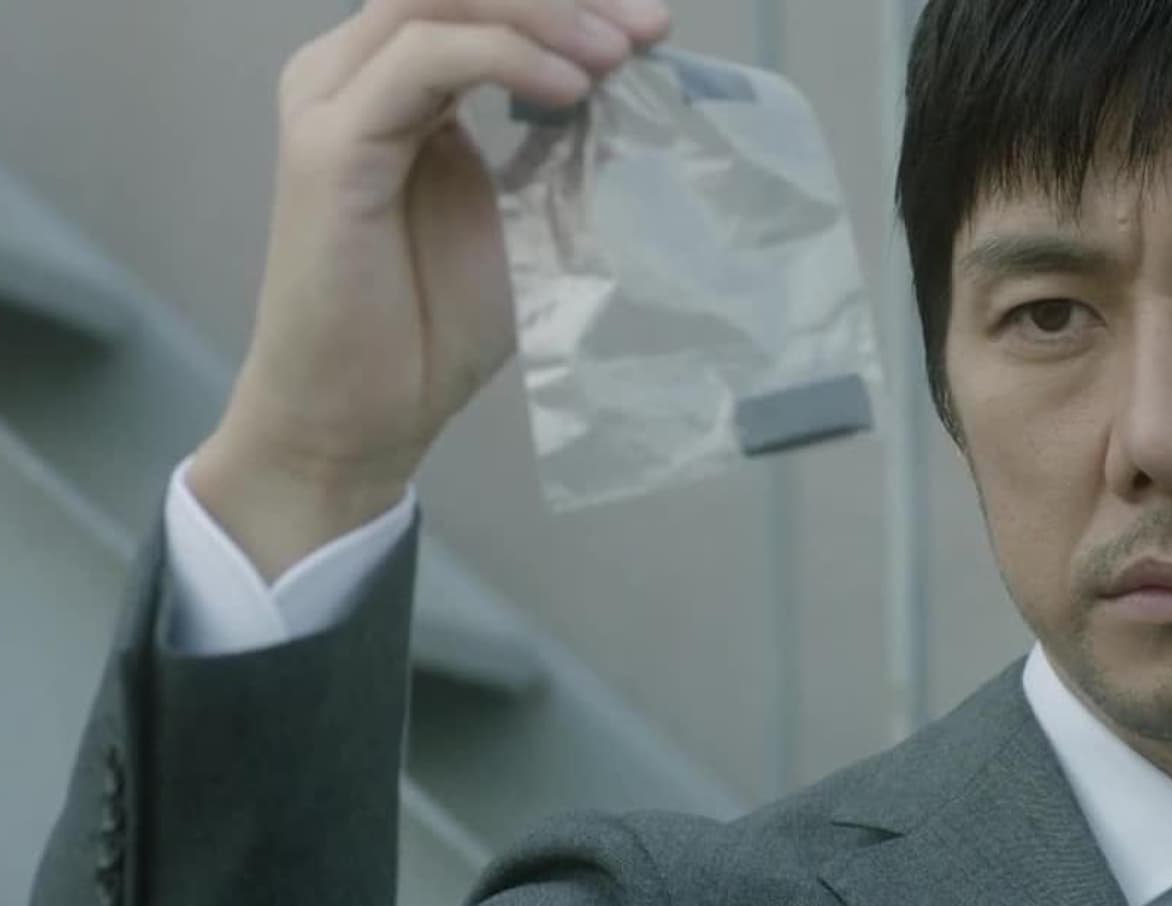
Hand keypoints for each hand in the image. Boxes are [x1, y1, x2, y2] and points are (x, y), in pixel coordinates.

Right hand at [191, 0, 669, 579]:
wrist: (363, 415)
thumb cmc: (433, 326)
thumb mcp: (529, 217)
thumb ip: (563, 147)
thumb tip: (633, 91)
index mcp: (394, 81)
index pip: (478, 0)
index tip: (654, 28)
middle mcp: (351, 72)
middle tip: (648, 30)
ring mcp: (332, 102)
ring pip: (441, 2)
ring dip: (543, 15)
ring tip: (618, 59)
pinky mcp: (328, 146)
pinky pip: (424, 61)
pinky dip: (504, 59)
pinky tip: (570, 92)